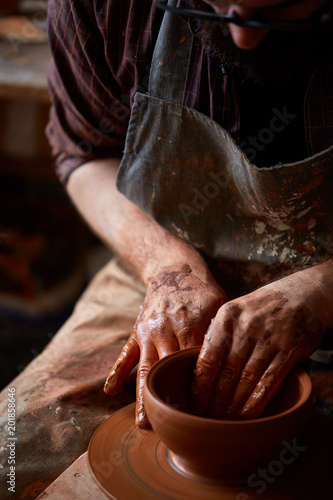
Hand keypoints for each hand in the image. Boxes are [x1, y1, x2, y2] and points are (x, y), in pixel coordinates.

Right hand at [104, 262, 225, 427]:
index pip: (195, 364)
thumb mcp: (218, 304)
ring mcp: (148, 332)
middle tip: (175, 430)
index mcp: (190, 325)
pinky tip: (110, 391)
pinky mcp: (136, 332)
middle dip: (172, 401)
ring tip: (144, 424)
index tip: (203, 415)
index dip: (199, 390)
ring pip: (145, 369)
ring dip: (144, 398)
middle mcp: (166, 331)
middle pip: (168, 372)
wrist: (172, 267)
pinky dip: (117, 372)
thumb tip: (230, 363)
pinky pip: (125, 354)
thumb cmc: (201, 289)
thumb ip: (220, 332)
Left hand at [192, 268, 327, 419]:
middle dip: (215, 400)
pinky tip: (247, 414)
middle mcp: (245, 327)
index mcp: (226, 317)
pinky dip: (257, 399)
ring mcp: (268, 338)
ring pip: (246, 379)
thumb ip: (219, 335)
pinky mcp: (288, 349)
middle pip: (226, 372)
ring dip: (234, 404)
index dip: (200, 385)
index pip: (208, 357)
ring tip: (225, 420)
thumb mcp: (236, 311)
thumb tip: (199, 367)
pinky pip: (269, 380)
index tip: (195, 402)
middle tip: (207, 418)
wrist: (302, 294)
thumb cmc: (262, 307)